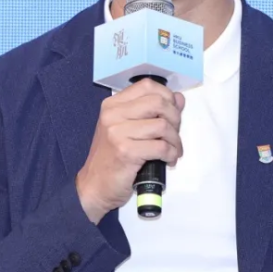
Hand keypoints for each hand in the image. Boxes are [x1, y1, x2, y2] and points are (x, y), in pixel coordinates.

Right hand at [75, 78, 184, 223]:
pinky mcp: (126, 152)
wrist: (94, 186)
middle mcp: (113, 115)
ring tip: (173, 150)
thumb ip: (151, 112)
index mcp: (112, 105)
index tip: (172, 111)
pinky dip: (171, 153)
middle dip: (175, 118)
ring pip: (162, 125)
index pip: (147, 85)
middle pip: (158, 102)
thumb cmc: (112, 158)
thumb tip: (178, 98)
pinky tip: (169, 159)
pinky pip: (161, 147)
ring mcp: (117, 133)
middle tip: (174, 134)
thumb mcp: (128, 129)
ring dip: (175, 140)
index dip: (166, 96)